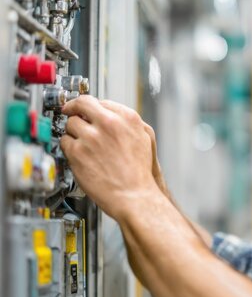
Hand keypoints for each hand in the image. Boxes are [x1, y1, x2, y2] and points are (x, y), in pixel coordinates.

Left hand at [60, 96, 156, 219]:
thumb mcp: (144, 139)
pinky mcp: (77, 152)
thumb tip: (107, 114)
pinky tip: (79, 155)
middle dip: (73, 108)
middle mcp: (109, 124)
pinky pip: (64, 142)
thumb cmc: (139, 172)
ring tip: (81, 142)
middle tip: (69, 111)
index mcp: (127, 118)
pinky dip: (69, 147)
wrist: (134, 195)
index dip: (91, 106)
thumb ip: (125, 123)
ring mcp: (91, 137)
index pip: (100, 101)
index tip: (85, 108)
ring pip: (70, 123)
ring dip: (73, 131)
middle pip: (81, 105)